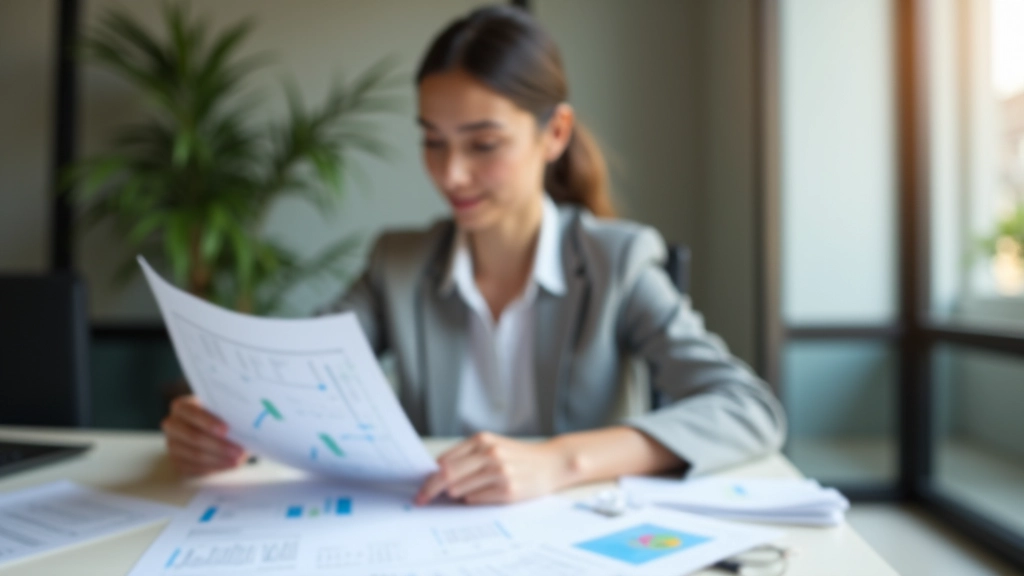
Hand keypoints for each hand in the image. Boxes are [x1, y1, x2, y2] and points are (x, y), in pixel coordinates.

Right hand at [161, 395, 246, 476]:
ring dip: (219, 458)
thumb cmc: (218, 416)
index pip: (191, 413)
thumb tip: (245, 425)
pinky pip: (195, 467)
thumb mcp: (221, 411)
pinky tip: (228, 465)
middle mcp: (172, 424)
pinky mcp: (177, 461)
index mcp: (182, 406)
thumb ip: (228, 415)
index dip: (208, 422)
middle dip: (219, 445)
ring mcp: (172, 444)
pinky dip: (215, 467)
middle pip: (194, 436)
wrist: (208, 431)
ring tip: (238, 460)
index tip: (226, 430)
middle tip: (239, 451)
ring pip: (195, 454)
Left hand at [415, 432, 571, 505]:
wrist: (552, 463)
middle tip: (422, 500)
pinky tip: (483, 494)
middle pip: (447, 475)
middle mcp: (490, 454)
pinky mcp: (507, 491)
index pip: (444, 461)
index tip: (419, 489)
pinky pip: (476, 500)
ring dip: (455, 495)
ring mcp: (499, 472)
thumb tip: (436, 474)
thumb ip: (466, 457)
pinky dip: (473, 500)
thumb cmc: (518, 457)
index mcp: (482, 441)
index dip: (428, 477)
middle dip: (431, 490)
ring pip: (460, 489)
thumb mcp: (492, 446)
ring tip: (463, 493)